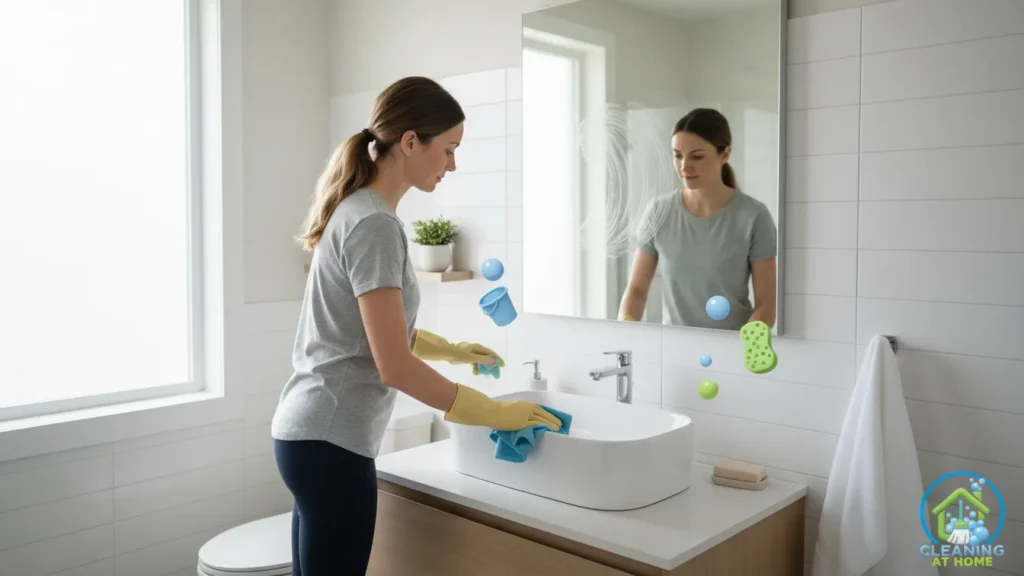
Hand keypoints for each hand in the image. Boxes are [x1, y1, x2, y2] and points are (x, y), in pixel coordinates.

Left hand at [412, 329, 505, 372]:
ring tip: (483, 374)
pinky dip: (476, 366)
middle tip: (495, 373)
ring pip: (481, 360)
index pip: (491, 353)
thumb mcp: (471, 358)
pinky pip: (475, 361)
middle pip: (487, 356)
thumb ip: (482, 360)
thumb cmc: (457, 354)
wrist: (444, 352)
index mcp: (478, 348)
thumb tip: (493, 361)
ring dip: (483, 367)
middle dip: (491, 365)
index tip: (502, 366)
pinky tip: (475, 372)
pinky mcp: (466, 355)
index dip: (498, 359)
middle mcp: (476, 348)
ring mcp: (471, 351)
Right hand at [444, 384, 561, 431]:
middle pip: (544, 414)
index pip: (540, 409)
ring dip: (552, 424)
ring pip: (543, 419)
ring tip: (558, 429)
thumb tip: (522, 420)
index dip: (549, 414)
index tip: (554, 418)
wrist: (491, 411)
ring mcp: (526, 415)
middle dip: (553, 419)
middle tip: (560, 425)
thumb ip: (519, 412)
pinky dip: (545, 427)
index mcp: (525, 404)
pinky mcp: (523, 422)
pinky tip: (550, 431)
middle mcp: (528, 407)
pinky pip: (537, 425)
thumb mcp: (511, 408)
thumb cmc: (497, 410)